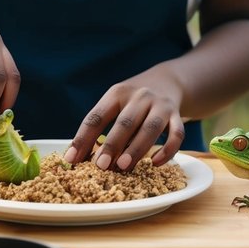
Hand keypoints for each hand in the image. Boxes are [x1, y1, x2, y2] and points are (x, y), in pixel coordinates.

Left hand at [64, 70, 186, 170]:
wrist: (167, 81)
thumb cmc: (132, 101)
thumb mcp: (115, 104)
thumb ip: (101, 126)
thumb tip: (79, 158)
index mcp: (117, 93)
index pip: (97, 116)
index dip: (83, 138)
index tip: (71, 159)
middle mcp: (140, 96)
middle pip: (125, 122)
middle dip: (112, 144)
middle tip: (101, 165)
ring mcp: (160, 105)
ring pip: (151, 128)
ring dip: (137, 148)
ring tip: (124, 166)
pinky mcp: (177, 115)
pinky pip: (177, 134)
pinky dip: (168, 150)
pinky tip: (156, 163)